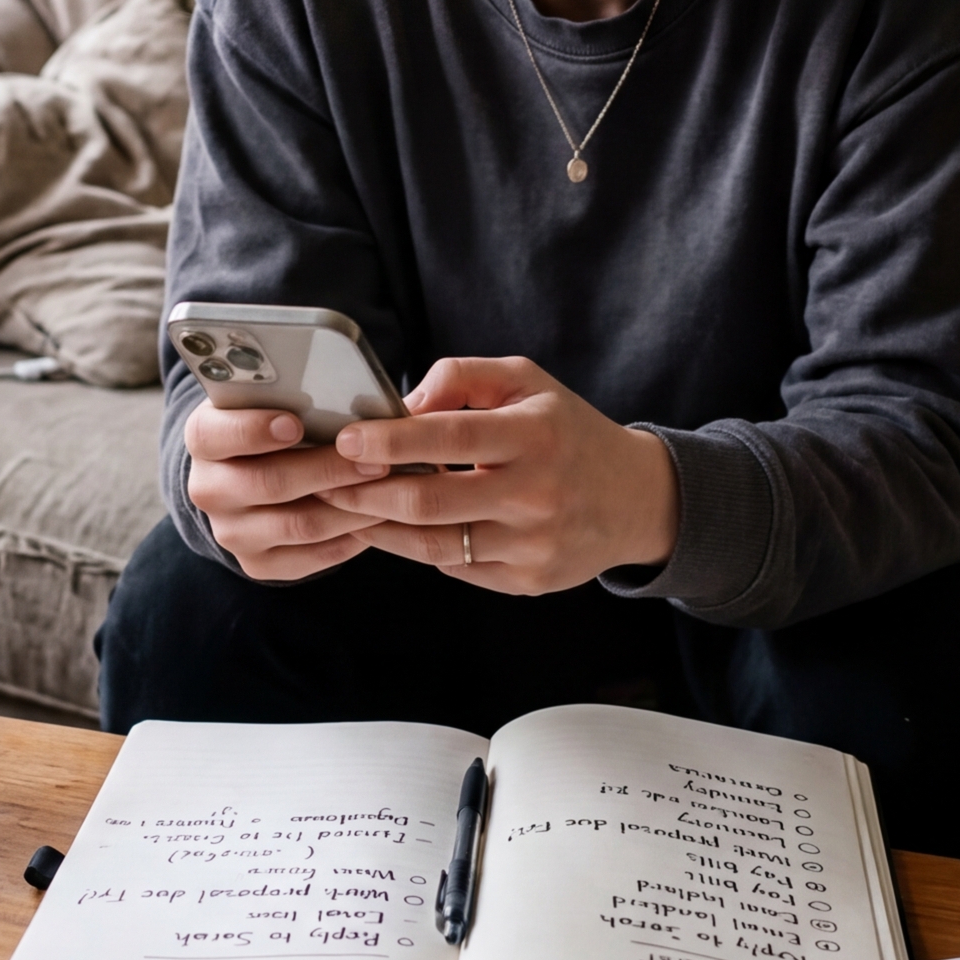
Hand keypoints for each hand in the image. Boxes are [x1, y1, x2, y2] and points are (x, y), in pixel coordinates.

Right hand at [184, 403, 388, 581]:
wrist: (251, 473)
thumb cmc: (274, 421)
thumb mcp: (271, 398)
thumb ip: (294, 391)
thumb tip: (347, 394)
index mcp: (204, 437)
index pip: (215, 434)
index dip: (253, 430)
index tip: (295, 424)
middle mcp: (209, 488)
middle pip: (268, 483)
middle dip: (328, 471)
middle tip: (376, 460)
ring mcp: (230, 532)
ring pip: (297, 525)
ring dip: (349, 507)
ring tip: (387, 490)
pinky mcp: (256, 563)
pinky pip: (309, 559)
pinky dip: (348, 539)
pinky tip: (375, 519)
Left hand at [323, 356, 679, 594]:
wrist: (635, 499)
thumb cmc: (567, 430)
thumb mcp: (527, 381)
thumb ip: (463, 377)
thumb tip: (404, 402)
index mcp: (536, 435)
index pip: (451, 437)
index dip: (393, 439)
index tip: (346, 439)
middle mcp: (537, 494)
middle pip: (431, 501)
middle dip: (367, 492)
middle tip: (325, 480)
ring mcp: (532, 545)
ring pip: (435, 544)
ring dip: (380, 526)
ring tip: (344, 507)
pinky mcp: (528, 581)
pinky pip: (456, 566)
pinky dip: (419, 547)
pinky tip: (393, 528)